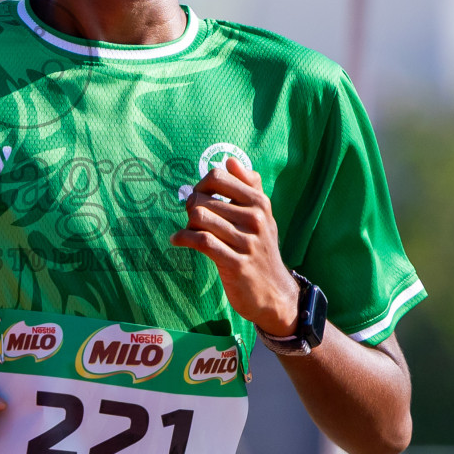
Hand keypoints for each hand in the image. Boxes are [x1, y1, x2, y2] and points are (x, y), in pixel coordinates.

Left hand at [170, 156, 299, 336]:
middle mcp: (256, 219)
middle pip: (203, 198)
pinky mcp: (235, 263)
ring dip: (187, 223)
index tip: (200, 197)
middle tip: (192, 219)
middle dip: (191, 207)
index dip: (201, 185)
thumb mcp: (263, 216)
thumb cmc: (262, 250)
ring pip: (200, 217)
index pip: (218, 176)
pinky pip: (201, 241)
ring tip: (188, 230)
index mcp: (260, 203)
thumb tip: (230, 160)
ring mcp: (246, 242)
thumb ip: (249, 186)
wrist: (275, 294)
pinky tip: (177, 240)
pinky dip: (183, 238)